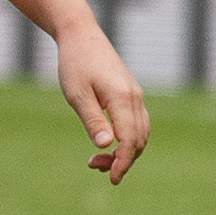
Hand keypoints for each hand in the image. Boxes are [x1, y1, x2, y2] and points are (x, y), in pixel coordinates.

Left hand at [53, 19, 148, 184]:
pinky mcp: (130, 93)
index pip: (130, 140)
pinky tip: (109, 141)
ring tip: (98, 158)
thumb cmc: (75, 64)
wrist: (81, 35)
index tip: (111, 178)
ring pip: (141, 133)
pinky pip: (137, 123)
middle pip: (139, 140)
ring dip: (125, 150)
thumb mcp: (77, 95)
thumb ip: (93, 121)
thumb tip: (107, 146)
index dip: (122, 162)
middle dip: (123, 160)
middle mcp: (135, 98)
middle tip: (95, 167)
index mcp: (122, 99)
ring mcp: (135, 95)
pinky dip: (128, 138)